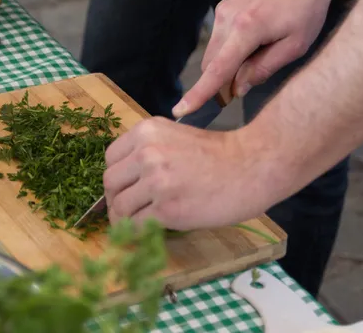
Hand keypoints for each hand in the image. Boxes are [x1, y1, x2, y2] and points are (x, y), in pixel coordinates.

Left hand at [103, 118, 278, 229]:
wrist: (251, 166)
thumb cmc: (218, 155)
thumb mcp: (175, 137)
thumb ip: (149, 150)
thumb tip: (125, 178)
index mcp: (147, 131)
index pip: (110, 158)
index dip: (116, 177)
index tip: (124, 189)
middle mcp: (147, 152)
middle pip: (110, 182)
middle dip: (115, 199)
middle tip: (128, 210)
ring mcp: (156, 181)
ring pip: (119, 206)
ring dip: (124, 218)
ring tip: (137, 223)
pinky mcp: (167, 209)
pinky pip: (135, 225)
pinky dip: (137, 232)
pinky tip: (148, 231)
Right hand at [173, 0, 341, 117]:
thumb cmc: (306, 3)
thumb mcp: (296, 44)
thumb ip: (264, 69)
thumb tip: (239, 88)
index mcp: (246, 29)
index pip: (217, 70)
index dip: (199, 94)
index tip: (181, 110)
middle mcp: (227, 19)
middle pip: (212, 65)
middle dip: (224, 81)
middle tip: (253, 83)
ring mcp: (222, 11)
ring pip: (215, 53)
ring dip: (230, 64)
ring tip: (265, 51)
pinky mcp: (224, 7)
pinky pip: (220, 39)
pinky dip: (232, 50)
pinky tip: (258, 40)